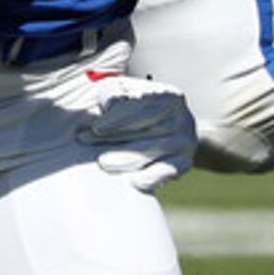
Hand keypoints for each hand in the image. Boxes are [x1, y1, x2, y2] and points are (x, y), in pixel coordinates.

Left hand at [75, 74, 196, 190]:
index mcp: (168, 95)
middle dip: (115, 136)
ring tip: (102, 162)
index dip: (118, 116)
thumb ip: (114, 93)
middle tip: (87, 142)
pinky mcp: (184, 162)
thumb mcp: (124, 93)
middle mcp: (182, 117)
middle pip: (147, 128)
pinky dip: (152, 176)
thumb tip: (110, 104)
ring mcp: (185, 141)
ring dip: (127, 158)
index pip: (142, 104)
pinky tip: (134, 181)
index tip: (95, 126)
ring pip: (155, 150)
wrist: (168, 130)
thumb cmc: (135, 108)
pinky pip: (169, 170)